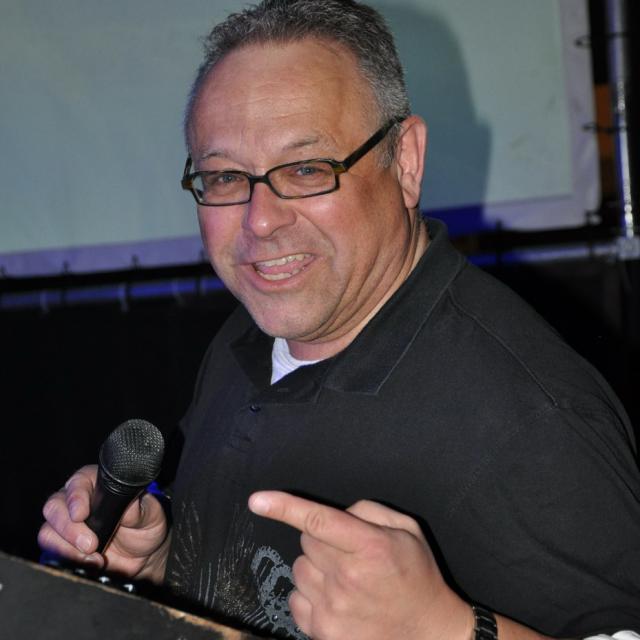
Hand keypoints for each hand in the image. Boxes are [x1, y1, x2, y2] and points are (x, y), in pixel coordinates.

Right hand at [38, 464, 169, 582]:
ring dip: (68, 549)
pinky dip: (68, 560)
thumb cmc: (145, 526)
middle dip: (69, 528)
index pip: (78, 482)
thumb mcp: (150, 515)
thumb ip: (139, 510)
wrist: (144, 555)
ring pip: (49, 531)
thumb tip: (128, 507)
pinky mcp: (63, 546)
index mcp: (97, 483)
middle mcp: (77, 500)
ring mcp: (67, 524)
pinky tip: (90, 564)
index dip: (76, 497)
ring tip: (94, 558)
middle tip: (90, 544)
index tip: (81, 514)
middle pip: (54, 507)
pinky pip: (52, 552)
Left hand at [248, 491, 473, 639]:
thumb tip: (336, 513)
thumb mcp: (406, 530)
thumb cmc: (416, 576)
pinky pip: (295, 599)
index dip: (284, 507)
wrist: (428, 633)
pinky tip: (335, 598)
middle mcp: (348, 577)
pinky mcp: (323, 632)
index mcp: (370, 547)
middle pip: (306, 541)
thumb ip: (368, 511)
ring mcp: (333, 609)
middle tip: (347, 552)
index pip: (318, 520)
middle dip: (322, 540)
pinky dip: (309, 594)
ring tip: (344, 578)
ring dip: (315, 567)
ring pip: (299, 569)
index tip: (257, 501)